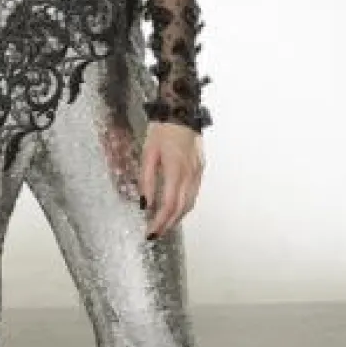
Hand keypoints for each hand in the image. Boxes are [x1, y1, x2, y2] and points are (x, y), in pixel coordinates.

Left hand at [139, 120, 203, 238]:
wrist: (181, 112)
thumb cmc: (162, 131)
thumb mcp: (147, 154)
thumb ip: (146, 180)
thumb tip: (145, 204)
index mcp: (176, 170)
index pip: (168, 204)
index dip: (160, 222)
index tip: (150, 232)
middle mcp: (190, 174)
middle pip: (181, 208)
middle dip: (168, 224)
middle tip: (155, 234)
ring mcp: (198, 172)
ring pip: (190, 203)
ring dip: (177, 217)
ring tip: (164, 225)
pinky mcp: (200, 169)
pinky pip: (194, 193)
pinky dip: (184, 206)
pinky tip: (175, 209)